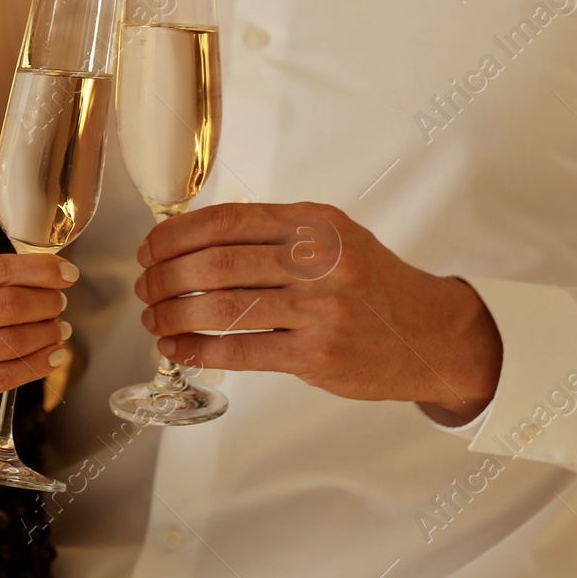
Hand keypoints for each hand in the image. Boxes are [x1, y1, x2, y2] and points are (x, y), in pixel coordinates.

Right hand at [0, 253, 75, 445]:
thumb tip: (30, 277)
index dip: (37, 269)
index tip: (64, 271)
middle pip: (6, 304)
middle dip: (46, 302)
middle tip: (61, 303)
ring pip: (10, 341)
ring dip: (45, 334)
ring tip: (59, 329)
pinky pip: (3, 378)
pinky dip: (35, 365)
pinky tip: (49, 357)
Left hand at [133, 202, 502, 421]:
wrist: (430, 333)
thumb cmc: (372, 283)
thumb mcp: (333, 236)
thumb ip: (274, 233)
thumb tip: (193, 238)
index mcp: (314, 223)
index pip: (227, 221)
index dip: (176, 235)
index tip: (150, 249)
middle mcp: (317, 261)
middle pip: (216, 264)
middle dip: (166, 277)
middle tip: (146, 288)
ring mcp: (319, 310)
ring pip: (222, 308)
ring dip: (174, 315)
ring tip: (156, 320)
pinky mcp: (317, 356)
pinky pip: (241, 351)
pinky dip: (198, 351)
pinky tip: (179, 350)